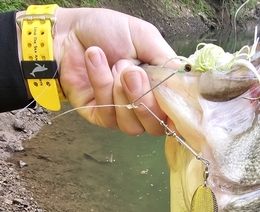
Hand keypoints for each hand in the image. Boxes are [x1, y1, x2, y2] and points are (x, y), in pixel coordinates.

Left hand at [54, 8, 176, 134]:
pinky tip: (96, 59)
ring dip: (122, 93)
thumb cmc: (108, 32)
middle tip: (132, 72)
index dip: (178, 114)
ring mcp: (122, 115)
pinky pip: (108, 113)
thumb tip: (186, 82)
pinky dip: (102, 83)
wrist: (70, 31)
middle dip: (145, 99)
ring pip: (132, 126)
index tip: (173, 100)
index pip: (176, 115)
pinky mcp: (100, 117)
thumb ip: (166, 62)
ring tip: (114, 64)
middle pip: (156, 127)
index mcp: (160, 89)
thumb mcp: (145, 38)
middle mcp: (144, 106)